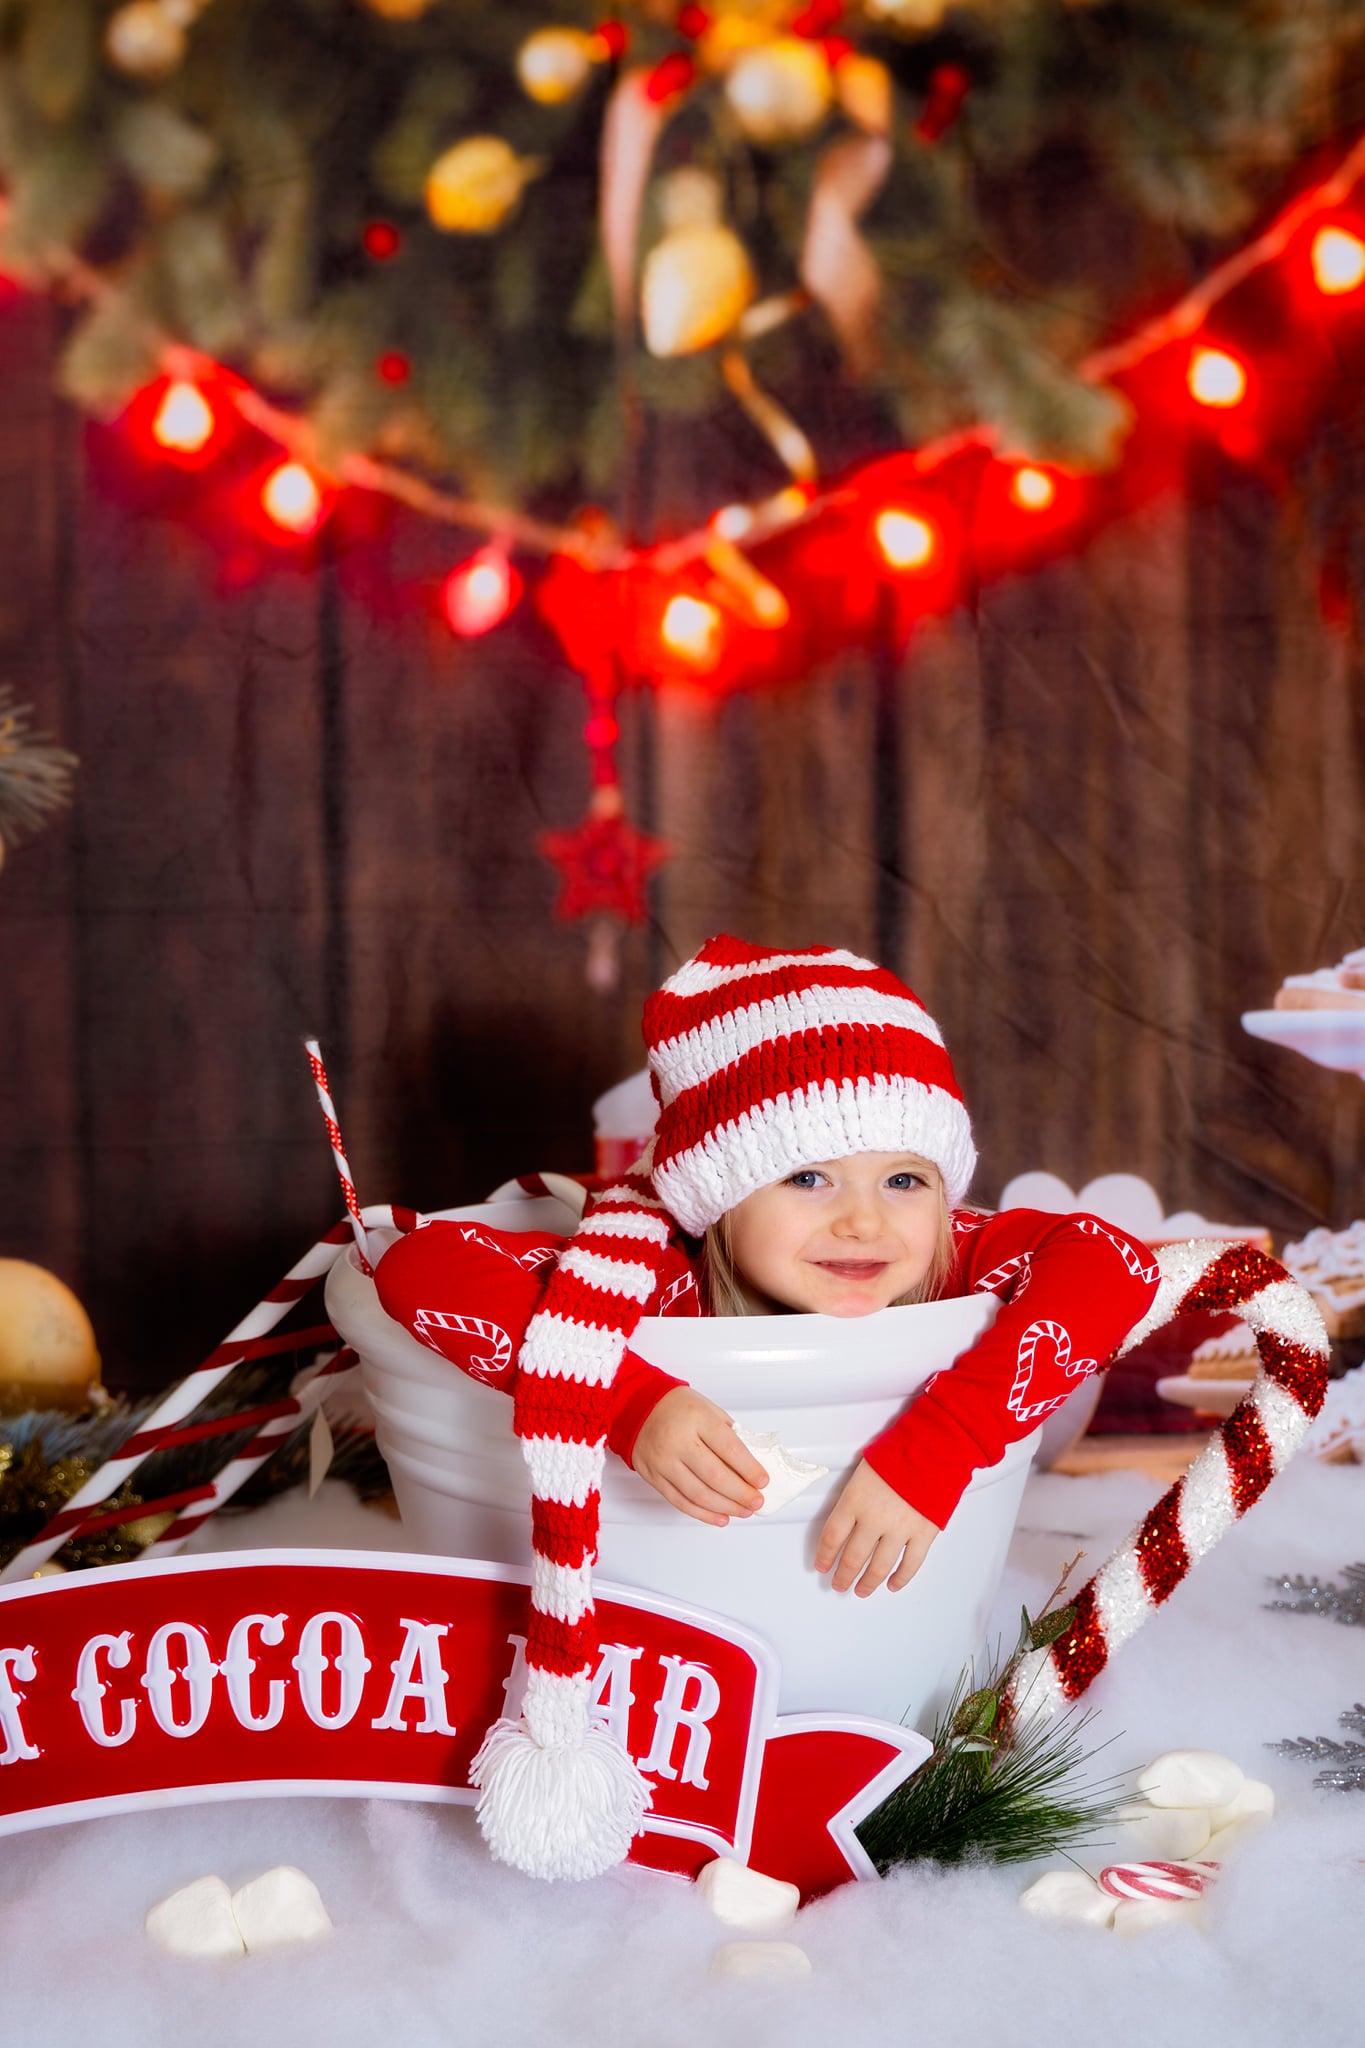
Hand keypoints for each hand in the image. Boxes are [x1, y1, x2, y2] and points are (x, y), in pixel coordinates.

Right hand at [631, 1386, 768, 1527]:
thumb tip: (752, 1464)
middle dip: (741, 1494)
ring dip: (726, 1507)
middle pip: (715, 1476)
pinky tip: (720, 1517)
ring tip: (743, 1511)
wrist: (636, 1406)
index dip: (750, 1469)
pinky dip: (703, 1514)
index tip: (763, 1481)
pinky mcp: (654, 1477)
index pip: (730, 1449)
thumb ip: (730, 1434)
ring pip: (699, 1494)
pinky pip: (680, 1502)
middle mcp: (678, 1441)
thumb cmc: (677, 1407)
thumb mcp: (709, 1409)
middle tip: (757, 1501)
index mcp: (697, 1419)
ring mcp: (664, 1461)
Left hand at [814, 1460, 938, 1596]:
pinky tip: (893, 1585)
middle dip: (843, 1575)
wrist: (934, 1447)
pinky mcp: (923, 1533)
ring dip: (868, 1582)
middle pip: (852, 1557)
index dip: (825, 1556)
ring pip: (879, 1567)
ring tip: (861, 1590)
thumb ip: (855, 1497)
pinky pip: (910, 1564)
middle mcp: (874, 1519)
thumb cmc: (899, 1452)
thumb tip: (847, 1519)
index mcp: (854, 1500)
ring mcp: (899, 1529)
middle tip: (838, 1584)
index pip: (831, 1536)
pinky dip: (901, 1578)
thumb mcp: (864, 1469)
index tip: (821, 1566)